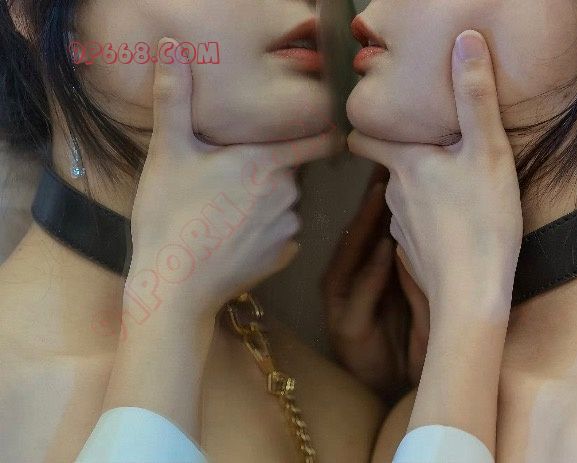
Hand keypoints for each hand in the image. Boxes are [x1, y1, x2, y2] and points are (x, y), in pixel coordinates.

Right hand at [126, 38, 337, 324]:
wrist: (173, 286)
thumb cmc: (169, 215)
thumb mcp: (168, 152)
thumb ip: (175, 98)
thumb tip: (171, 48)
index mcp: (267, 163)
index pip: (318, 140)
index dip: (324, 133)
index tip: (323, 131)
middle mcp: (288, 195)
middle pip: (290, 173)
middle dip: (268, 172)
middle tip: (228, 182)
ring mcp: (288, 230)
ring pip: (285, 205)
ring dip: (266, 204)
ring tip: (225, 214)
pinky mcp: (284, 258)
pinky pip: (282, 236)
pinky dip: (265, 234)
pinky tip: (234, 239)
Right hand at [322, 167, 428, 398]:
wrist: (398, 388)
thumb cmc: (410, 337)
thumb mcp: (417, 289)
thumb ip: (418, 256)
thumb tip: (432, 213)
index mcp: (367, 269)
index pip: (374, 224)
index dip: (384, 191)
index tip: (401, 156)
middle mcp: (349, 279)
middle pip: (358, 231)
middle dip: (372, 197)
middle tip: (387, 158)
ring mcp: (342, 303)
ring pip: (350, 256)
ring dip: (365, 225)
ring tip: (381, 191)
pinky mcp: (345, 328)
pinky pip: (357, 294)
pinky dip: (371, 271)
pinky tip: (385, 248)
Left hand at [348, 30, 522, 326]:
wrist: (471, 294)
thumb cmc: (482, 221)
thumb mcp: (487, 152)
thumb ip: (474, 97)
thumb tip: (465, 41)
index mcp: (404, 163)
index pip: (363, 138)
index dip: (366, 126)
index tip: (379, 118)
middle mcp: (393, 194)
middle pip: (390, 165)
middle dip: (405, 154)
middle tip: (436, 147)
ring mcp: (400, 226)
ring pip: (404, 194)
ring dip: (420, 186)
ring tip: (453, 184)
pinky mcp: (414, 250)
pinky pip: (416, 223)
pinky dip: (429, 216)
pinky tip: (455, 221)